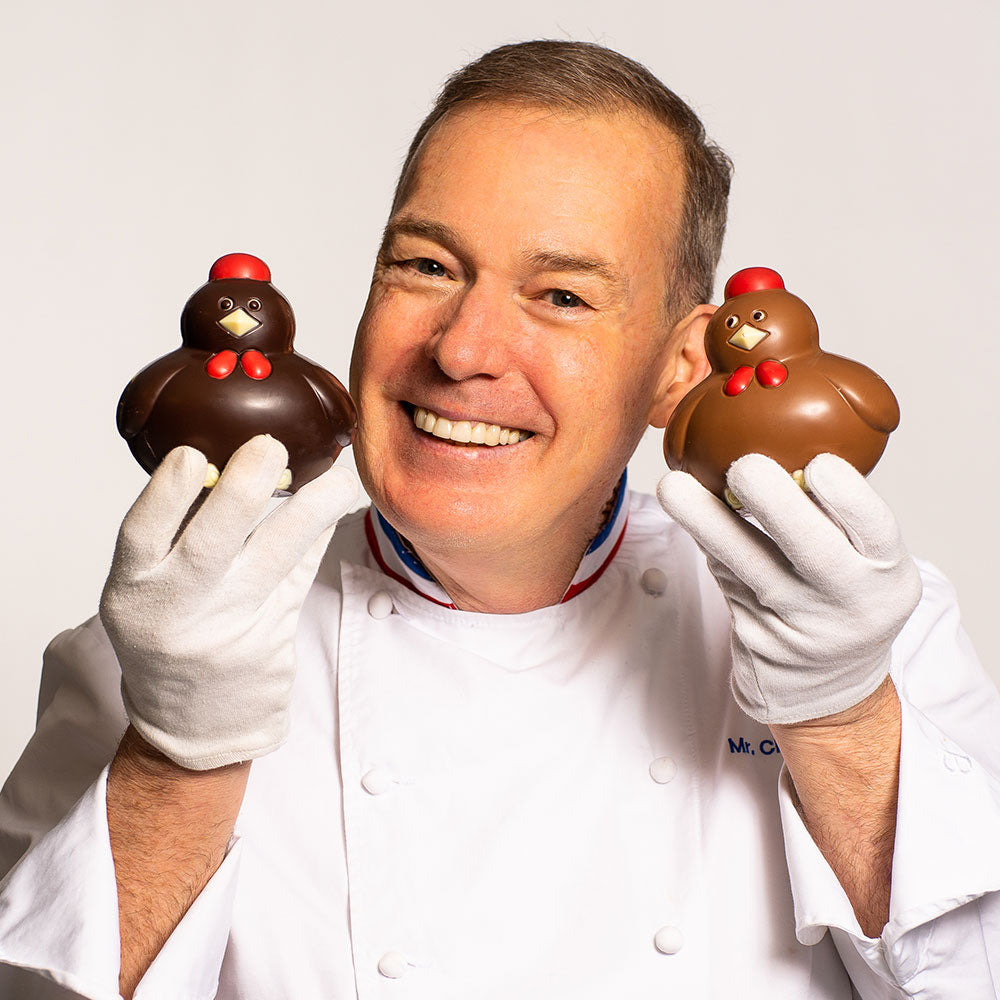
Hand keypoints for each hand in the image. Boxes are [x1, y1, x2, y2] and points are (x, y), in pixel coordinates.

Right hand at [100, 435, 358, 768]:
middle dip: (242, 492)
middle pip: (211, 547)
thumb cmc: (168, 637)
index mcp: (136, 592)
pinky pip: (304, 571)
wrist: (194, 726)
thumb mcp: (146, 591)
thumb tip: (225, 455)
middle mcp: (181, 612)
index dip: (165, 494)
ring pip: (277, 557)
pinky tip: (339, 497)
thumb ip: (175, 534)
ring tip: (337, 470)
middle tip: (269, 446)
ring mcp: (233, 629)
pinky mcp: (278, 639)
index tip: (192, 453)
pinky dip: (322, 530)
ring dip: (313, 507)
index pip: (140, 536)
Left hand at [656, 453, 921, 723]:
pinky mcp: (754, 635)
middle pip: (813, 552)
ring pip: (748, 568)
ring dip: (707, 522)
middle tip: (744, 464)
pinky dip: (706, 539)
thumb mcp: (866, 563)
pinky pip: (725, 576)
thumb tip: (782, 435)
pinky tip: (687, 508)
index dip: (849, 496)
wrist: (821, 681)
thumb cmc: (841, 594)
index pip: (876, 531)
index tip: (819, 463)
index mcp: (887, 575)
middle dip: (776, 504)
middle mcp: (847, 604)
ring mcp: (797, 625)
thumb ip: (837, 515)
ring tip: (674, 486)